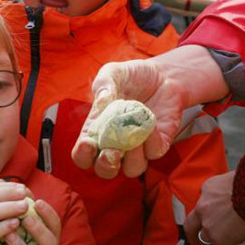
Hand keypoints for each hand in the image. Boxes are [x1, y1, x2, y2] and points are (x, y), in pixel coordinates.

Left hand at [0, 198, 61, 244]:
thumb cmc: (20, 234)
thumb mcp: (24, 221)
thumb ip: (18, 205)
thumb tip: (7, 182)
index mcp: (51, 236)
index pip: (55, 224)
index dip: (48, 213)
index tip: (37, 201)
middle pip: (48, 242)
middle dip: (38, 230)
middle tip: (26, 218)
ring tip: (9, 232)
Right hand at [71, 45, 229, 178]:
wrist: (162, 75)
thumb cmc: (131, 76)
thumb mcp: (112, 73)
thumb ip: (104, 84)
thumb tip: (103, 101)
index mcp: (96, 132)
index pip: (83, 156)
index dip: (82, 156)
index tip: (88, 144)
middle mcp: (115, 145)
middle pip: (105, 170)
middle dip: (106, 167)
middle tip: (111, 152)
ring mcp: (138, 147)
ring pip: (132, 169)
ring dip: (132, 158)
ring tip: (134, 135)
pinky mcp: (158, 144)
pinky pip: (154, 153)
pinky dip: (152, 143)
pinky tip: (149, 124)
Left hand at [184, 171, 244, 244]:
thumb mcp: (230, 176)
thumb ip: (223, 186)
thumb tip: (228, 192)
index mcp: (207, 190)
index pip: (200, 203)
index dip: (203, 215)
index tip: (207, 221)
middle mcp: (203, 208)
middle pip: (192, 226)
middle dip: (194, 237)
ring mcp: (209, 225)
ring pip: (206, 240)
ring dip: (218, 244)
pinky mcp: (220, 240)